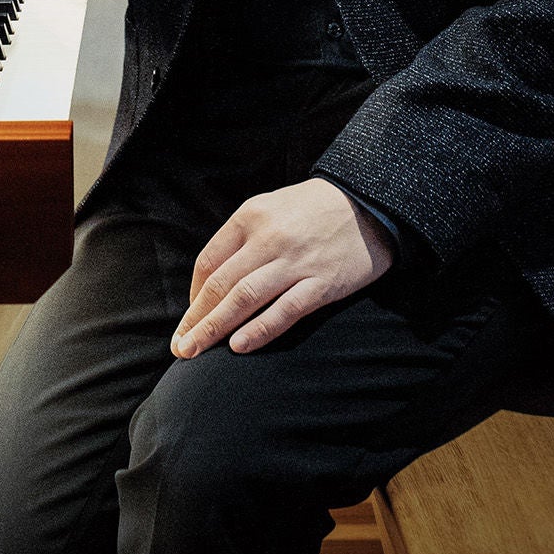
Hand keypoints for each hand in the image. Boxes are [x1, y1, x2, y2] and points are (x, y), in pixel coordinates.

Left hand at [174, 177, 393, 357]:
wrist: (372, 203)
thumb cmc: (317, 207)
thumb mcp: (274, 205)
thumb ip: (244, 237)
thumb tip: (213, 281)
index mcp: (253, 215)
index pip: (209, 261)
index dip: (194, 295)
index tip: (191, 316)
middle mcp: (270, 237)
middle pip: (220, 285)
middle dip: (195, 320)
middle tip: (180, 346)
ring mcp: (296, 261)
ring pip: (244, 300)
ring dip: (214, 329)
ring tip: (195, 351)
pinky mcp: (322, 283)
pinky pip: (283, 311)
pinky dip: (258, 331)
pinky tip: (239, 347)